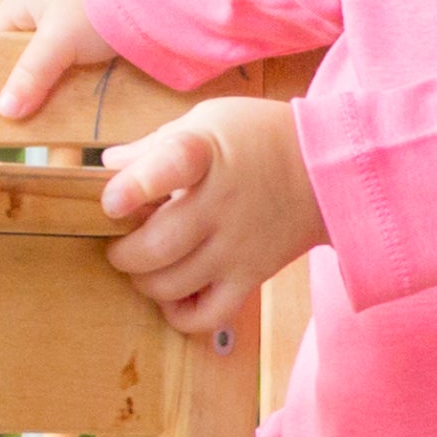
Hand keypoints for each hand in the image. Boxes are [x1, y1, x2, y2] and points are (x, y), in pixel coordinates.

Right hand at [0, 0, 113, 119]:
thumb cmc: (100, 7)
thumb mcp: (58, 44)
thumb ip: (30, 75)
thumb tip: (4, 110)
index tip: (8, 81)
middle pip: (30, 41)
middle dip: (35, 68)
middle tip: (39, 95)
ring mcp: (82, 8)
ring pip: (60, 48)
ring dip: (64, 70)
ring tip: (67, 95)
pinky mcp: (107, 21)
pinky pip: (86, 48)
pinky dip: (87, 66)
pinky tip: (93, 83)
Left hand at [100, 98, 327, 334]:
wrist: (327, 167)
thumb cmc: (258, 137)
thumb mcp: (207, 120)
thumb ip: (154, 145)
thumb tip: (109, 165)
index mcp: (205, 155)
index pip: (170, 167)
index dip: (134, 187)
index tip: (111, 202)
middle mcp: (221, 204)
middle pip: (157, 246)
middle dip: (123, 252)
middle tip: (120, 243)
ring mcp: (237, 246)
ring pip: (172, 285)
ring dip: (143, 281)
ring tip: (143, 267)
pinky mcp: (252, 276)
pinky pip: (209, 314)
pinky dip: (180, 315)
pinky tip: (173, 296)